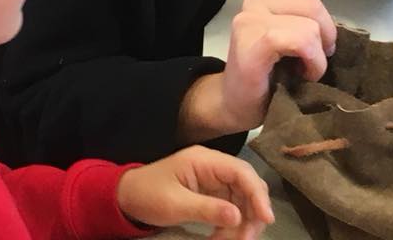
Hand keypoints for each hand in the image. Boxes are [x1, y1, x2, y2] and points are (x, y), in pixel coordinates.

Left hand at [116, 145, 273, 238]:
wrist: (126, 197)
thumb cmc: (146, 195)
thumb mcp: (174, 204)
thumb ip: (206, 209)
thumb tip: (238, 216)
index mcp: (204, 160)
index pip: (241, 172)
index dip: (257, 194)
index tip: (266, 218)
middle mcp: (213, 166)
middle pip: (247, 185)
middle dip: (252, 213)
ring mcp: (213, 180)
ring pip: (242, 199)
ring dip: (243, 223)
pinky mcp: (211, 193)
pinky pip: (231, 207)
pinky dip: (232, 225)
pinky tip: (224, 239)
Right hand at [179, 0, 336, 139]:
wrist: (235, 106)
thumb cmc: (264, 76)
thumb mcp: (286, 33)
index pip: (313, 2)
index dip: (324, 32)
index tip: (313, 54)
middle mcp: (253, 3)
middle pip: (314, 10)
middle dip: (321, 43)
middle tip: (306, 66)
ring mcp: (249, 21)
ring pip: (309, 28)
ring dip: (315, 60)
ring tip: (298, 73)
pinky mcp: (252, 42)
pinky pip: (298, 40)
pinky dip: (309, 62)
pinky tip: (297, 76)